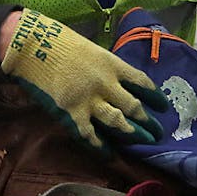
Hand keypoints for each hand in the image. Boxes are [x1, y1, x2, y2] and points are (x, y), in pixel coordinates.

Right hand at [0, 9, 168, 151]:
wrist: (34, 45)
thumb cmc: (60, 42)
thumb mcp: (91, 49)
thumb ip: (105, 67)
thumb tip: (115, 80)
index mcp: (112, 64)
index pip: (141, 82)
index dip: (154, 96)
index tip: (163, 105)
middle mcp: (106, 83)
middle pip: (134, 106)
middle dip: (147, 122)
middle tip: (157, 133)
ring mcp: (90, 99)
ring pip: (117, 121)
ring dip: (131, 133)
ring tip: (142, 142)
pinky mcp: (72, 112)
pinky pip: (90, 133)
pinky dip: (100, 145)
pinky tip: (108, 152)